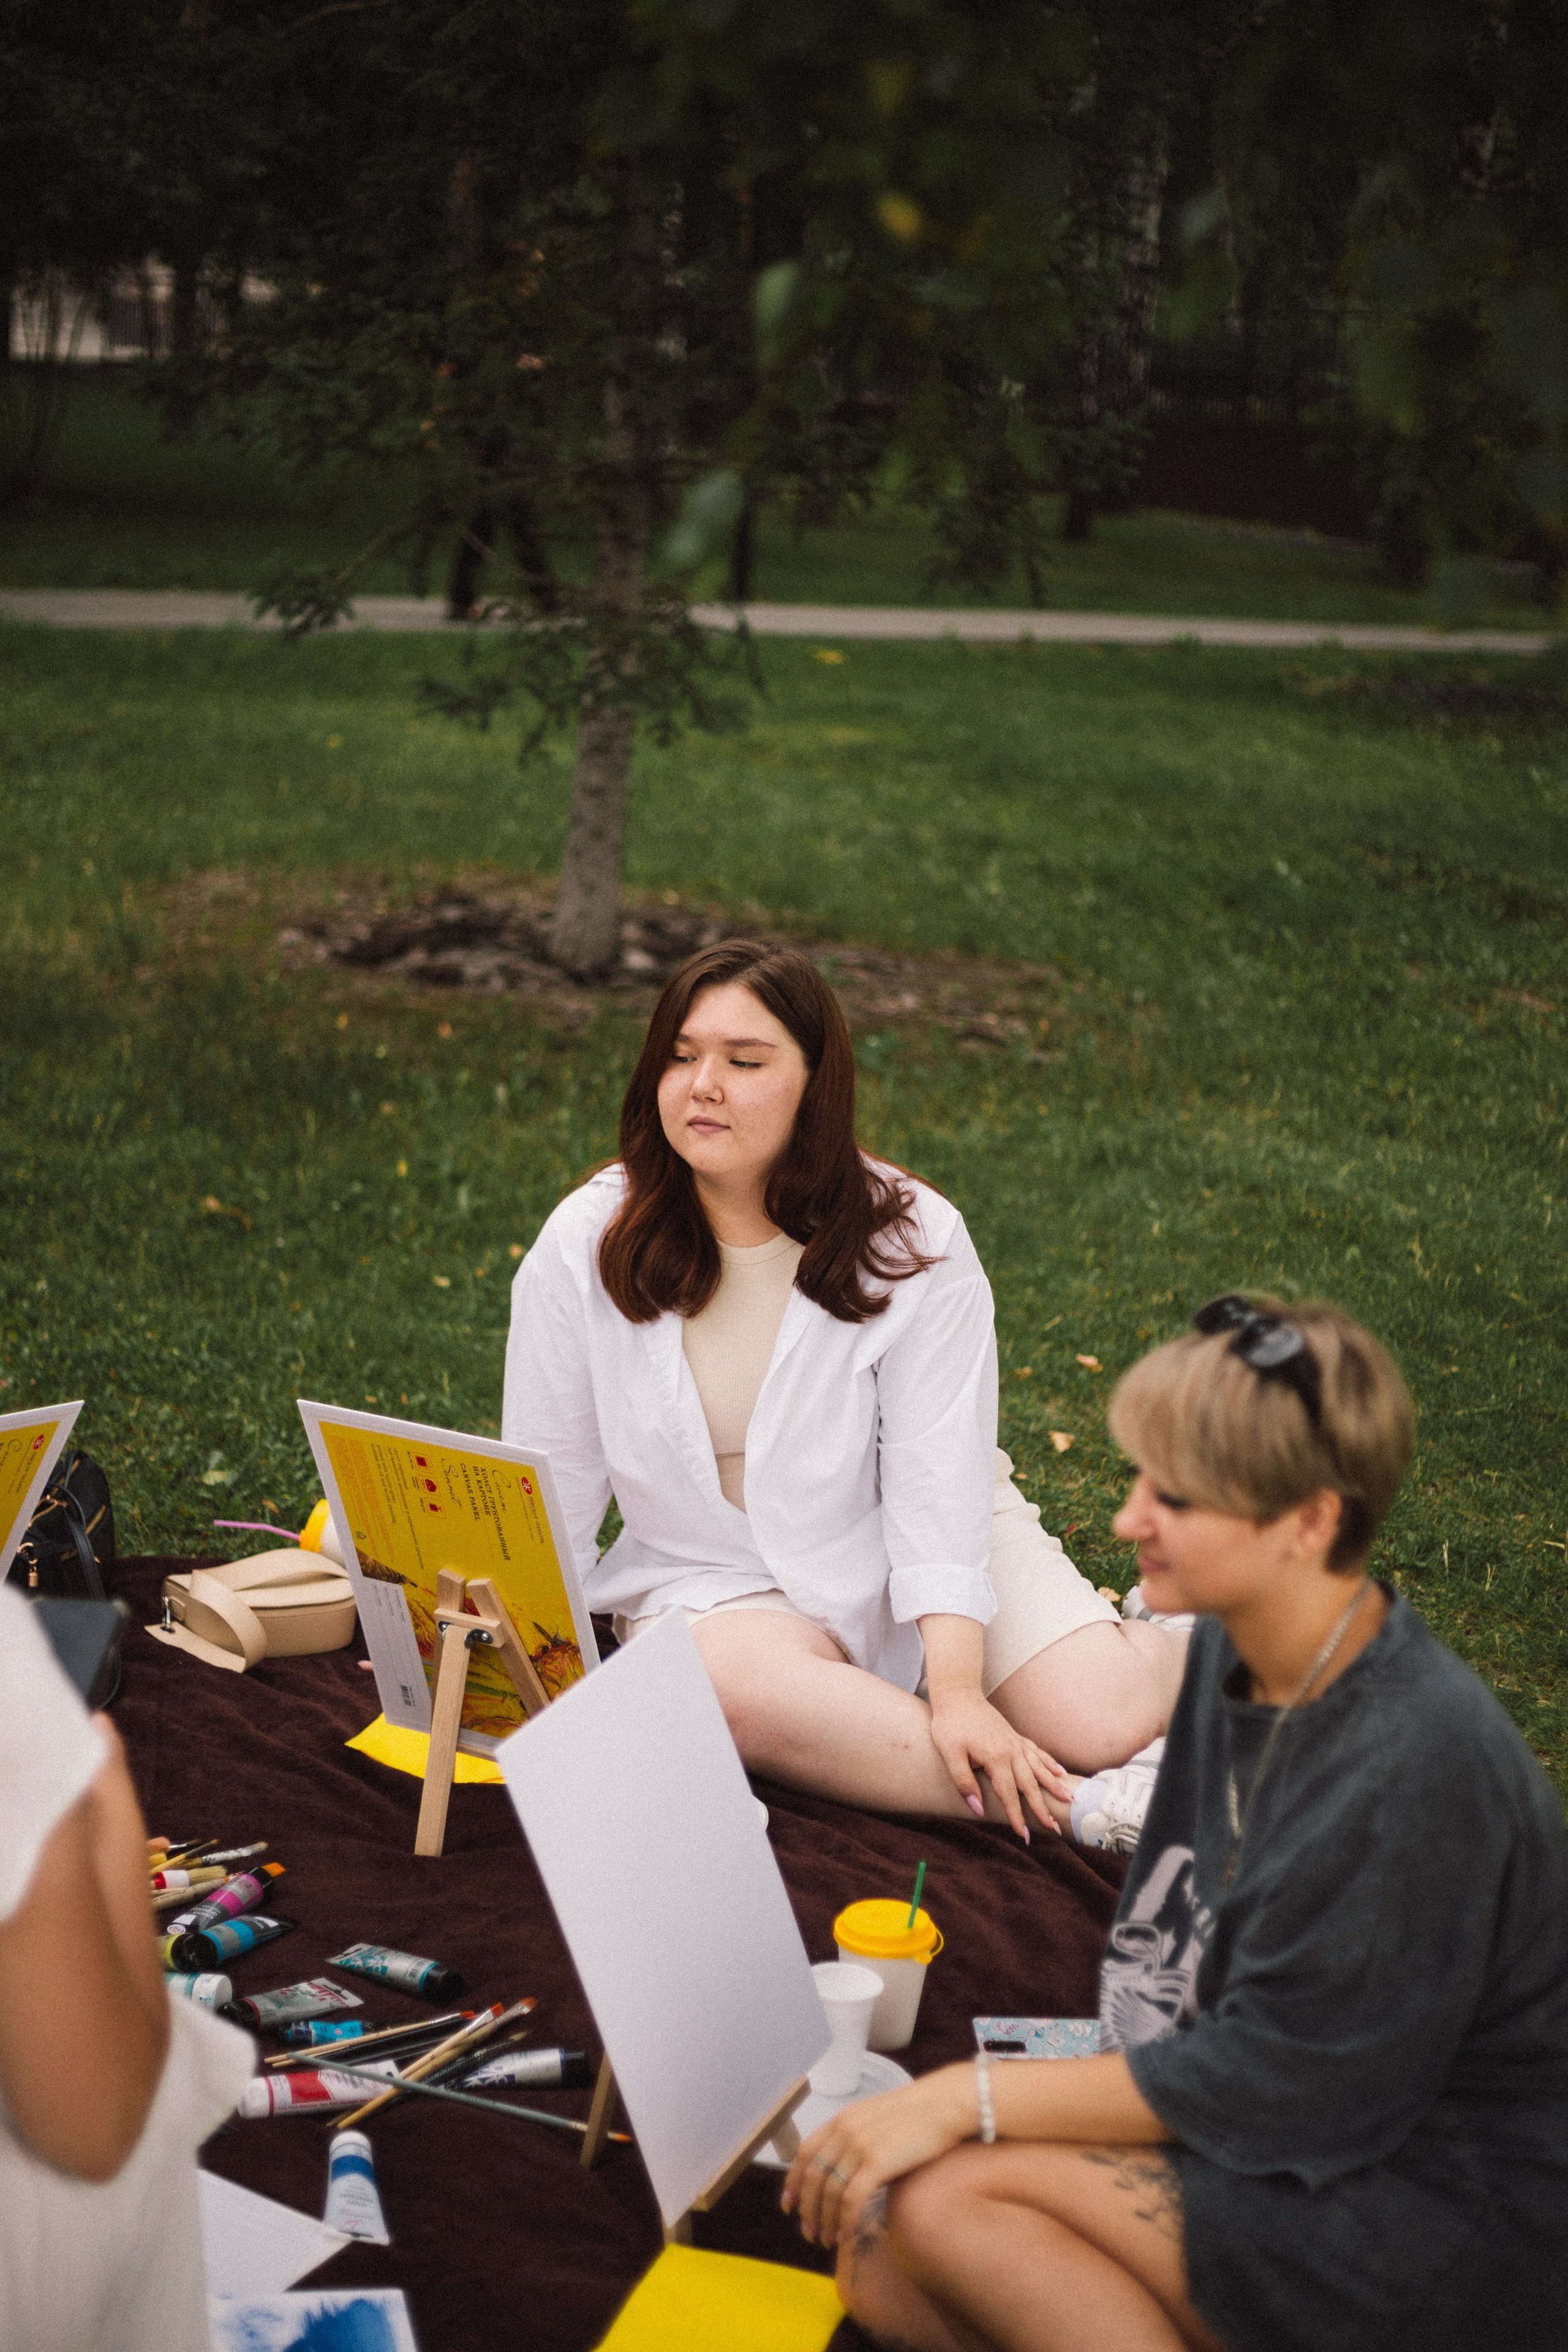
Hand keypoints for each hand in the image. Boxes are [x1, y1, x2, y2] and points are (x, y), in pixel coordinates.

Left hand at [782, 2064, 976, 2246]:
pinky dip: (844, 2221)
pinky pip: (851, 2200)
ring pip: (829, 2192)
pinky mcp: (877, 2162)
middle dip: (807, 2209)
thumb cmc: (917, 2116)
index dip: (794, 2181)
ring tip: (826, 2240)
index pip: (805, 2152)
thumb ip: (856, 2140)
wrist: (944, 2105)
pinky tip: (845, 2235)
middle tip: (808, 2232)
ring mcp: (860, 2145)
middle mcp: (845, 2130)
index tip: (789, 2204)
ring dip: (824, 2221)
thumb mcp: (876, 2120)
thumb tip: (845, 2173)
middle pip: (814, 2176)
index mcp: (842, 2119)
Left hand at [927, 1686, 1070, 1839]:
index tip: (1024, 1836)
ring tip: (1070, 1800)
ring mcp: (1015, 1742)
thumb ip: (964, 1782)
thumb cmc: (950, 1725)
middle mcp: (1011, 1750)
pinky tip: (1060, 1772)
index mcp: (995, 1757)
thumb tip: (978, 1809)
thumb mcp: (949, 1754)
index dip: (1016, 1816)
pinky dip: (1049, 1762)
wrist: (958, 1694)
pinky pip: (1036, 1751)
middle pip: (1030, 1784)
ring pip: (1039, 1768)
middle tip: (1055, 1828)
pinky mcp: (1015, 1736)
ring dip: (1053, 1786)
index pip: (1009, 1794)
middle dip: (1042, 1808)